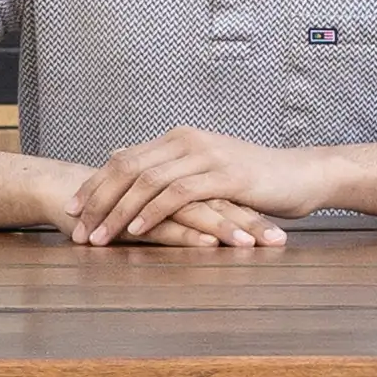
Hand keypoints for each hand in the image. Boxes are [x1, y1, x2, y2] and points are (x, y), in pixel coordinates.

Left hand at [63, 127, 327, 246]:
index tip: (72, 210)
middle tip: (76, 228)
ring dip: (118, 212)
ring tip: (99, 238)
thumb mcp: (208, 171)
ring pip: (147, 182)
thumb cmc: (257, 181)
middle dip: (97, 201)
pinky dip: (153, 213)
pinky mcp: (226, 175)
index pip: (123, 159)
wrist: (305, 175)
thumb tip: (132, 174)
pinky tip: (137, 231)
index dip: (94, 185)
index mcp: (179, 139)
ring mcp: (207, 155)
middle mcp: (187, 141)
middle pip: (127, 168)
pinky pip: (178, 193)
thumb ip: (173, 171)